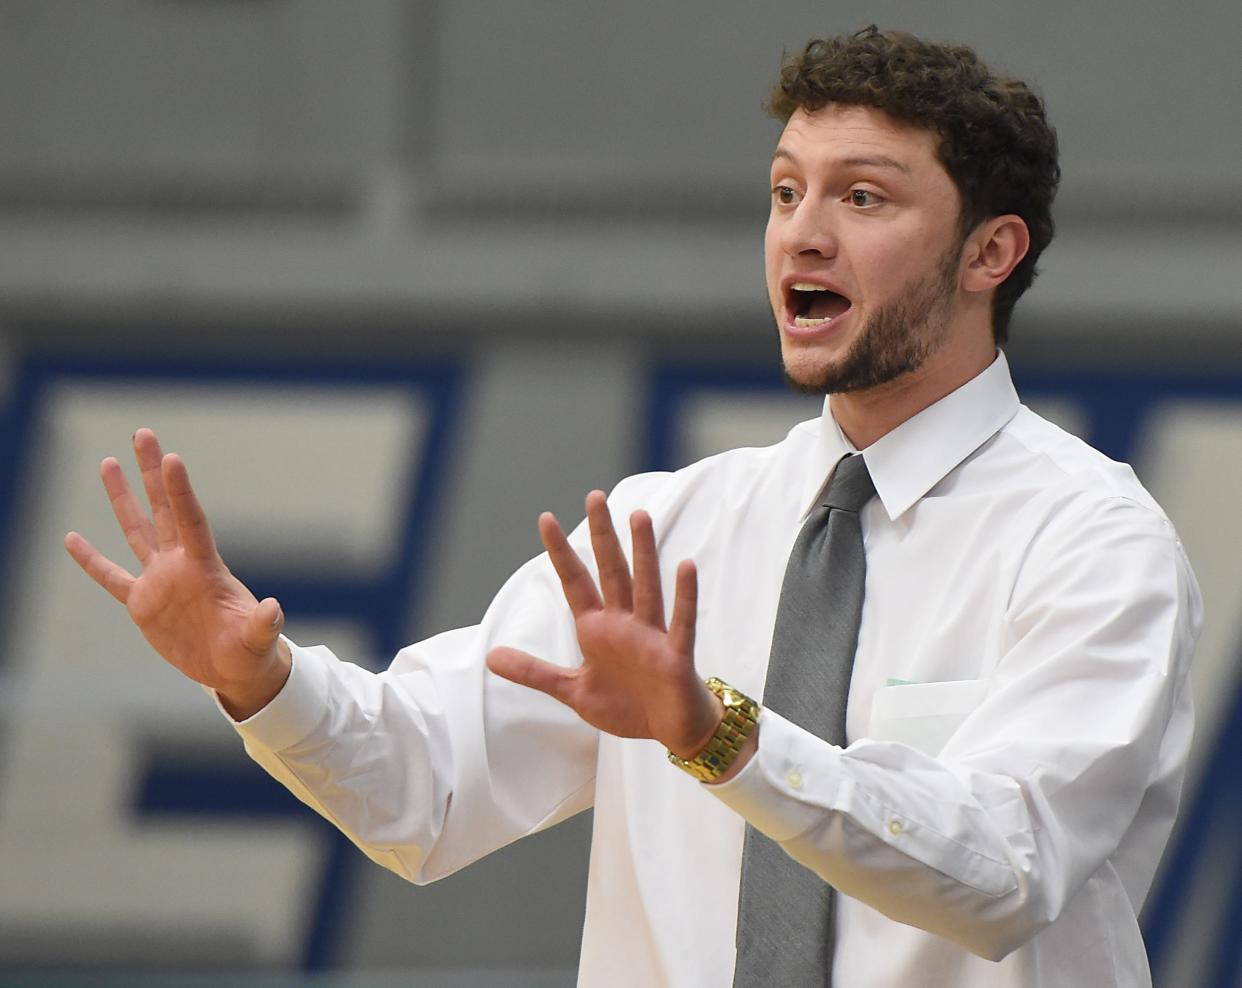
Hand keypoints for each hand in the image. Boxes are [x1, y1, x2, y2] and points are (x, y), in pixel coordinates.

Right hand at [64, 428, 290, 719]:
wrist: (234, 669)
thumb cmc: (251, 651)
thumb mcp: (259, 639)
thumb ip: (264, 625)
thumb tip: (274, 610)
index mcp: (206, 567)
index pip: (191, 520)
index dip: (180, 491)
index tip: (171, 457)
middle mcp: (180, 564)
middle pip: (163, 509)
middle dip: (151, 473)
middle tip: (144, 433)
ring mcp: (160, 580)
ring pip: (136, 530)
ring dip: (122, 498)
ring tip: (109, 462)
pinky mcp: (143, 603)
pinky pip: (111, 577)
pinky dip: (91, 560)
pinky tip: (71, 538)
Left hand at [486, 490, 721, 758]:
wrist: (670, 731)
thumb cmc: (627, 705)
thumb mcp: (573, 690)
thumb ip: (535, 672)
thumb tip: (490, 657)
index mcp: (597, 629)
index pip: (574, 581)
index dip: (560, 552)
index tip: (546, 518)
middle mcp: (623, 624)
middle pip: (610, 571)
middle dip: (601, 536)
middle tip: (594, 497)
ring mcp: (651, 636)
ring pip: (645, 586)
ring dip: (643, 553)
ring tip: (639, 517)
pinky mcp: (675, 655)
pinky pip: (680, 621)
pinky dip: (684, 596)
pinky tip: (685, 566)